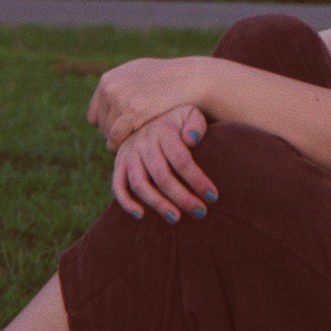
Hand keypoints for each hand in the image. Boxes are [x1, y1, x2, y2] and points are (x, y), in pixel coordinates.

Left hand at [88, 56, 205, 149]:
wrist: (191, 79)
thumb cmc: (169, 80)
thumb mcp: (138, 74)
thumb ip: (120, 85)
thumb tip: (107, 95)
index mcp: (107, 79)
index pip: (94, 115)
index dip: (109, 127)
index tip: (125, 133)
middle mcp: (110, 86)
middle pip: (101, 126)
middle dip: (116, 135)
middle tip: (136, 138)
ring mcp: (119, 98)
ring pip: (108, 134)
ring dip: (121, 141)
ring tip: (140, 140)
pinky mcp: (132, 110)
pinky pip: (116, 139)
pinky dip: (123, 146)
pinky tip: (138, 145)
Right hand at [111, 106, 215, 222]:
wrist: (152, 112)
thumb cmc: (179, 121)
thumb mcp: (190, 113)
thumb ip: (196, 124)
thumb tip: (192, 139)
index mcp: (164, 130)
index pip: (181, 160)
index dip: (197, 180)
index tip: (212, 196)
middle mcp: (144, 141)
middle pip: (162, 176)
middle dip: (182, 197)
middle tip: (200, 212)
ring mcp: (129, 153)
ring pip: (140, 183)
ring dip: (157, 204)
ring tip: (176, 218)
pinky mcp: (119, 162)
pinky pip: (117, 185)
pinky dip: (126, 202)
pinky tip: (141, 215)